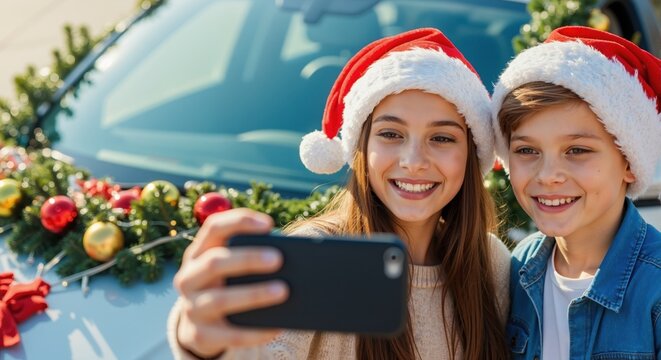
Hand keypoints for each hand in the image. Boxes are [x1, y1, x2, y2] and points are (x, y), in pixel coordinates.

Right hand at [174, 208, 288, 357]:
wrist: (200, 327)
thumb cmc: (226, 286)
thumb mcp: (230, 268)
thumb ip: (250, 256)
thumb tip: (291, 255)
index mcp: (198, 253)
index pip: (214, 228)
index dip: (239, 222)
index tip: (268, 224)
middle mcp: (189, 277)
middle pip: (214, 262)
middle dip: (248, 259)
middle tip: (278, 259)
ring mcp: (191, 307)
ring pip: (220, 299)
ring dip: (253, 294)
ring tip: (283, 291)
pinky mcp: (199, 335)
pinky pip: (229, 335)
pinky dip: (255, 332)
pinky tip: (277, 327)